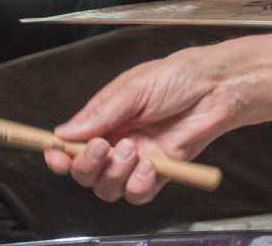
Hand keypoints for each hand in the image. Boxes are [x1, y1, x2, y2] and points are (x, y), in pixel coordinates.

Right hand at [50, 31, 271, 204]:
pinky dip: (137, 185)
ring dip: (113, 174)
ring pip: (107, 188)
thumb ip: (99, 114)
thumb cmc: (178, 77)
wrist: (217, 87)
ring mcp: (138, 160)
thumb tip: (64, 132)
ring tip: (132, 149)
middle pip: (85, 173)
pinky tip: (149, 166)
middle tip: (104, 147)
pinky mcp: (161, 173)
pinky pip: (138, 194)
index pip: (72, 145)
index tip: (55, 155)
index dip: (59, 154)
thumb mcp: (133, 88)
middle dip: (86, 165)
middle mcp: (118, 142)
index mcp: (106, 120)